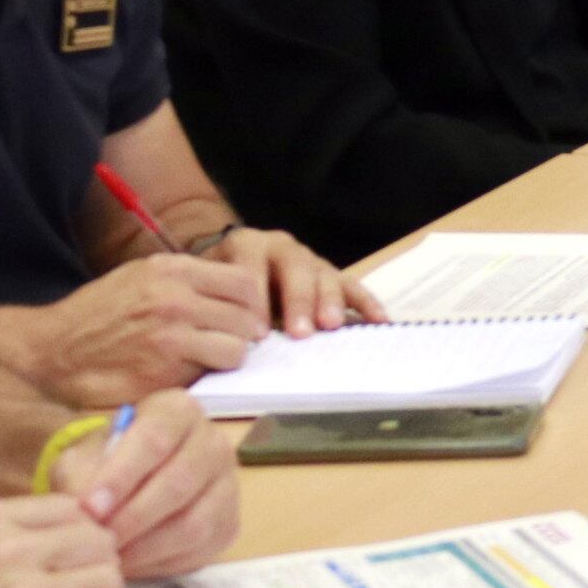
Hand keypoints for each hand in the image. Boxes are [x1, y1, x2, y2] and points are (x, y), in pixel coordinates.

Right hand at [30, 256, 267, 407]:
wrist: (52, 354)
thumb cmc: (95, 322)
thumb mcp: (136, 281)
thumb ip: (180, 282)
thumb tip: (228, 296)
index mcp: (169, 268)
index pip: (242, 280)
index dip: (250, 304)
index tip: (244, 319)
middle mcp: (175, 293)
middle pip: (248, 312)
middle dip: (247, 333)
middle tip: (232, 346)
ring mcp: (173, 329)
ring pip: (239, 343)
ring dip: (231, 356)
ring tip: (210, 362)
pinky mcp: (169, 365)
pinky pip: (218, 367)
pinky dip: (212, 375)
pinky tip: (192, 376)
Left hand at [53, 390, 236, 576]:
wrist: (130, 483)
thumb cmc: (106, 464)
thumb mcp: (83, 459)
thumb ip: (80, 477)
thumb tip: (87, 509)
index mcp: (178, 411)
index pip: (154, 440)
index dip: (121, 477)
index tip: (90, 507)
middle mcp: (213, 442)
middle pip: (179, 483)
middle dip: (133, 516)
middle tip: (98, 539)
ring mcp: (227, 485)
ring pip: (194, 523)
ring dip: (147, 546)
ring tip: (111, 555)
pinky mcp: (229, 524)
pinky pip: (200, 550)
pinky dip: (161, 562)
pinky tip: (132, 562)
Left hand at [212, 229, 377, 339]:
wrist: (229, 264)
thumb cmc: (218, 287)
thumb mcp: (209, 290)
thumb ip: (215, 308)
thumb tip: (218, 341)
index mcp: (245, 245)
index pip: (251, 267)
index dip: (254, 299)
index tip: (256, 332)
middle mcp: (280, 247)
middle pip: (295, 268)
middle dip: (298, 301)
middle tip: (300, 332)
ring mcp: (310, 259)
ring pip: (324, 275)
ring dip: (329, 302)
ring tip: (330, 326)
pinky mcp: (331, 275)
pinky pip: (352, 286)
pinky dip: (365, 302)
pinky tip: (378, 320)